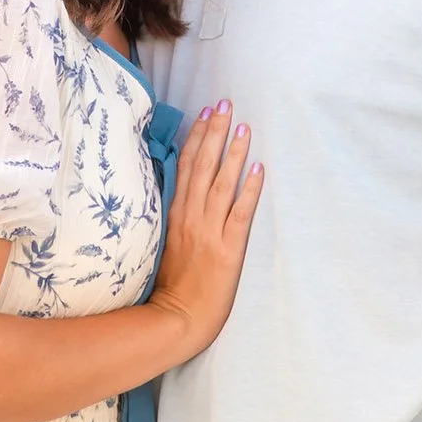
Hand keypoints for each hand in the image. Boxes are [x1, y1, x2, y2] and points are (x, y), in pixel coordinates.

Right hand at [148, 100, 261, 355]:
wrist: (177, 319)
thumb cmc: (170, 286)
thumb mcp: (162, 244)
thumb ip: (171, 215)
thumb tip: (180, 190)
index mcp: (174, 214)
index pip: (185, 166)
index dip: (196, 137)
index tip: (205, 112)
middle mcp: (190, 216)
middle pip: (203, 165)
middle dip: (215, 132)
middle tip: (226, 103)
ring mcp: (209, 231)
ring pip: (222, 183)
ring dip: (233, 152)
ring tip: (243, 126)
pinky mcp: (228, 248)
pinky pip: (240, 213)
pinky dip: (249, 189)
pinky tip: (258, 168)